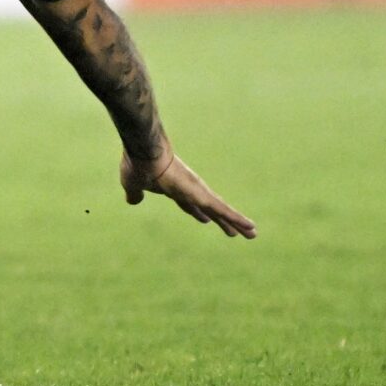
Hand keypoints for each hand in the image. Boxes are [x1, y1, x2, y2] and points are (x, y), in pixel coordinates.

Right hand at [121, 145, 257, 238]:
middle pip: (209, 209)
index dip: (198, 213)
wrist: (144, 152)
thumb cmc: (137, 165)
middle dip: (221, 220)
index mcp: (173, 189)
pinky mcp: (202, 195)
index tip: (206, 220)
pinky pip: (223, 210)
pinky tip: (248, 226)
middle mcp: (189, 190)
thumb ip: (135, 193)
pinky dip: (237, 218)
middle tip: (235, 232)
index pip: (188, 204)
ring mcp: (198, 192)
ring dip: (236, 222)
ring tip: (252, 233)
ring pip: (221, 211)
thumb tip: (133, 201)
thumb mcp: (132, 183)